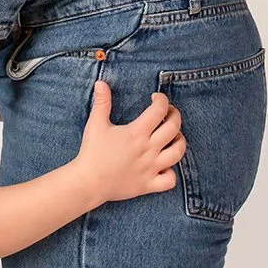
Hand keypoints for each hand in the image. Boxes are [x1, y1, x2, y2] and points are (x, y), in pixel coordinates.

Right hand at [74, 80, 184, 205]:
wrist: (88, 182)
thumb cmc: (92, 152)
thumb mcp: (96, 124)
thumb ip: (102, 102)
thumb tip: (101, 83)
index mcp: (137, 133)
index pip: (159, 110)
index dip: (162, 100)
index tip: (155, 98)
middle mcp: (148, 149)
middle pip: (174, 128)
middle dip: (175, 115)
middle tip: (168, 113)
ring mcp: (151, 168)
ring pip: (178, 152)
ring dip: (179, 141)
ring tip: (172, 137)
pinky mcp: (148, 184)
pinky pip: (170, 180)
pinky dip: (171, 172)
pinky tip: (164, 166)